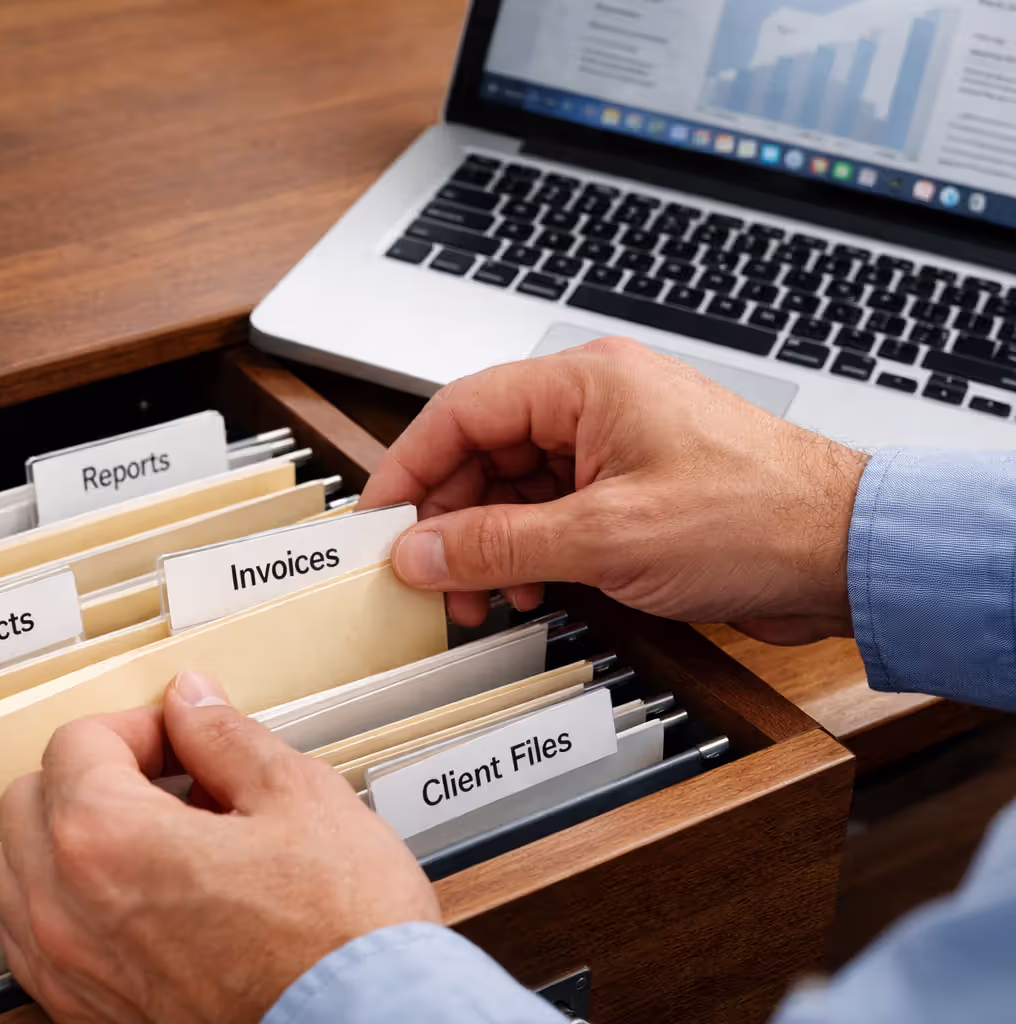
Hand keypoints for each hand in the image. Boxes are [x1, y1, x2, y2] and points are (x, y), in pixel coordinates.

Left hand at [0, 669, 439, 1023]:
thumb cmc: (339, 935)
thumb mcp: (297, 796)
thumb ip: (225, 738)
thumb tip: (193, 705)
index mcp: (105, 838)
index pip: (77, 743)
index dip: (139, 725)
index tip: (181, 738)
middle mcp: (66, 909)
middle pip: (29, 801)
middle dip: (91, 774)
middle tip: (163, 777)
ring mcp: (72, 971)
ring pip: (17, 875)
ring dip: (66, 839)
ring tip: (146, 836)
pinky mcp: (91, 1016)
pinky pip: (35, 944)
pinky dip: (64, 906)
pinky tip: (128, 899)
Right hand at [360, 338, 868, 644]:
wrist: (846, 555)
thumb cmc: (757, 519)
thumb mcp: (606, 538)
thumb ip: (500, 544)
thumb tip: (421, 549)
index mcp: (586, 384)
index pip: (462, 410)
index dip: (410, 465)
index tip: (379, 518)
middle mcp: (596, 405)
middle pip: (483, 452)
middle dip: (451, 519)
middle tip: (430, 576)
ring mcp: (614, 447)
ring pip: (514, 487)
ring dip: (490, 543)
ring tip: (483, 595)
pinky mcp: (632, 489)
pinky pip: (552, 512)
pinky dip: (530, 551)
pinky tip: (532, 588)